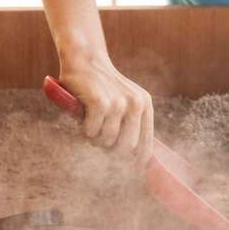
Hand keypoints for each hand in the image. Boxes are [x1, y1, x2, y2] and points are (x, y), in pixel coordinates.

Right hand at [60, 52, 153, 167]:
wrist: (85, 58)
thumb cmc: (100, 85)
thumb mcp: (122, 100)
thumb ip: (129, 124)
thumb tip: (131, 158)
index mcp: (144, 106)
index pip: (146, 146)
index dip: (137, 162)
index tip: (132, 170)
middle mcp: (135, 104)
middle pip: (124, 148)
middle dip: (108, 146)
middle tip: (98, 134)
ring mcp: (118, 103)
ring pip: (106, 140)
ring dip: (93, 136)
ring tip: (90, 122)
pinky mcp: (100, 102)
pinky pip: (91, 131)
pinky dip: (83, 128)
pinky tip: (82, 116)